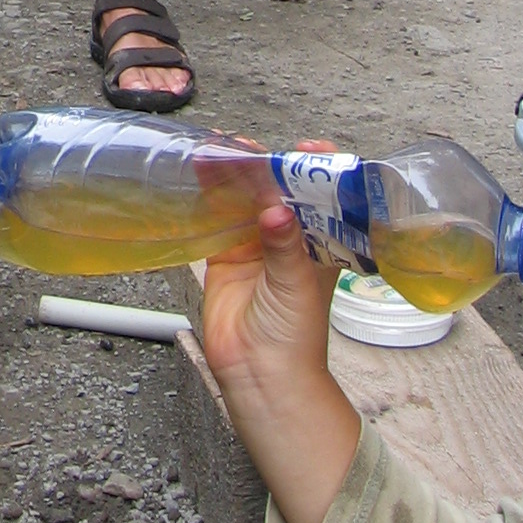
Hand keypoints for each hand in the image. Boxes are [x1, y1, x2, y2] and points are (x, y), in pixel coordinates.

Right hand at [200, 169, 360, 522]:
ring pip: (244, 198)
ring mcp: (255, 246)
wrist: (261, 376)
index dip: (315, 170)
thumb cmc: (295, 339)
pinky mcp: (224, 255)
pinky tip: (202, 174)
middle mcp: (288, 240)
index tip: (307, 149)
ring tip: (221, 150)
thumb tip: (277, 208)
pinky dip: (208, 194)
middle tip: (251, 146)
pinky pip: (216, 217)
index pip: (321, 198)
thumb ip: (285, 246)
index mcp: (318, 245)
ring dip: (234, 175)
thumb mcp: (297, 286)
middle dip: (266, 166)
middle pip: (278, 191)